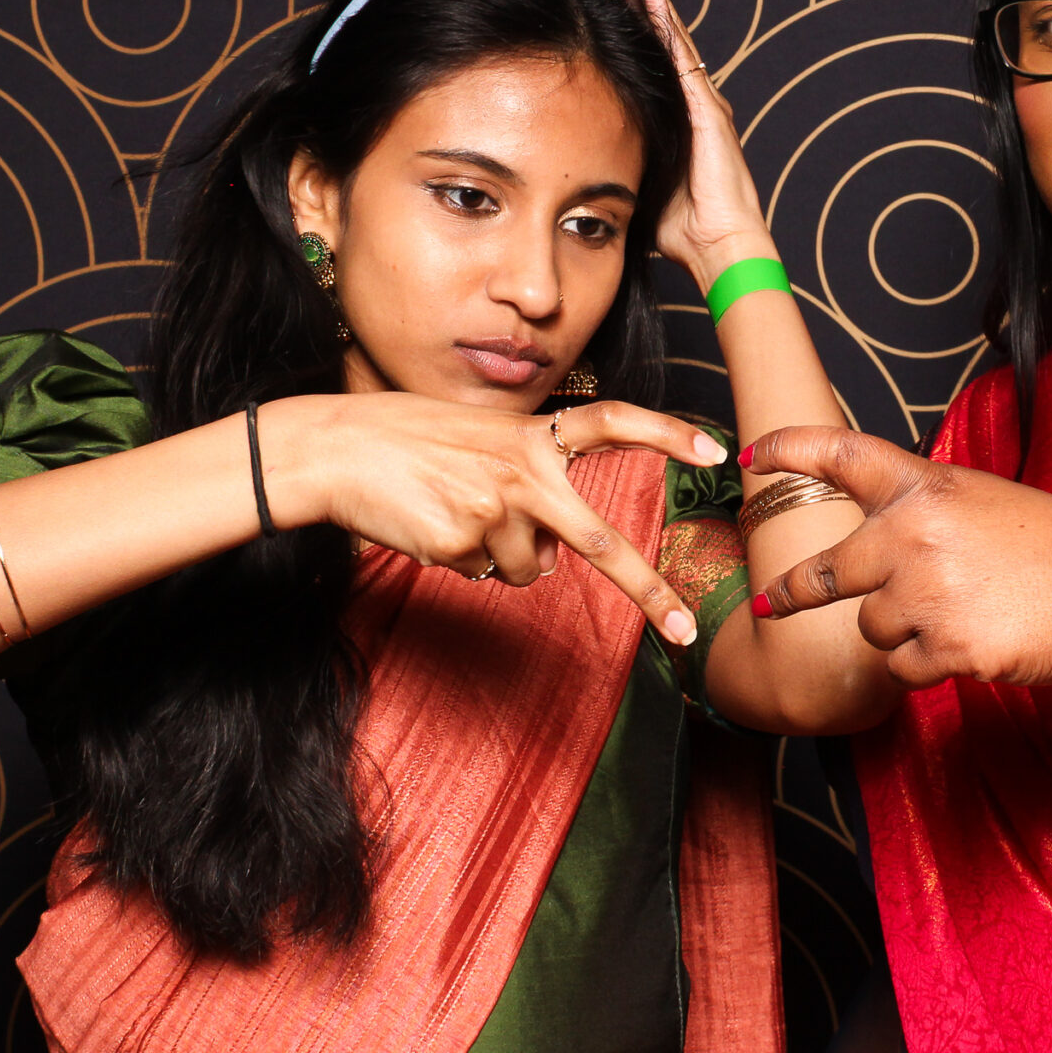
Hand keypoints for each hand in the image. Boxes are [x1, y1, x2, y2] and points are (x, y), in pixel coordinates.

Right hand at [272, 394, 725, 644]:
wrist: (335, 449)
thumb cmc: (409, 439)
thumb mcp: (482, 437)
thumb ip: (531, 479)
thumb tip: (551, 559)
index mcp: (533, 435)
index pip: (613, 421)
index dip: (666, 433)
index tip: (715, 448)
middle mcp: (524, 472)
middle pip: (602, 543)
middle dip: (648, 593)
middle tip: (684, 631)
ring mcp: (494, 512)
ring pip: (528, 570)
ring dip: (504, 558)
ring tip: (457, 514)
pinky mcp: (461, 545)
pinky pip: (483, 575)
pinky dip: (465, 561)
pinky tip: (433, 526)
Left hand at [632, 0, 773, 280]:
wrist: (719, 246)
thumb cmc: (681, 229)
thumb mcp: (635, 186)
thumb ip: (612, 171)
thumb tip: (567, 177)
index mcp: (678, 119)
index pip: (651, 64)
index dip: (631, 30)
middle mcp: (694, 102)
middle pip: (663, 40)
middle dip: (641, 2)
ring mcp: (703, 101)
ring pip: (672, 37)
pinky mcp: (706, 107)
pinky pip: (681, 54)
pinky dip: (665, 20)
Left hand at [740, 427, 1051, 698]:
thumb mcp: (985, 503)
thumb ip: (923, 512)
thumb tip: (869, 543)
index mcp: (928, 486)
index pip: (843, 455)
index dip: (791, 449)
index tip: (752, 453)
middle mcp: (915, 533)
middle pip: (824, 571)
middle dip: (794, 592)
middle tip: (769, 601)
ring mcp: (926, 592)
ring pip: (869, 626)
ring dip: (901, 630)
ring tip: (960, 613)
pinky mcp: (944, 648)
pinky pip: (902, 668)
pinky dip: (927, 665)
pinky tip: (973, 642)